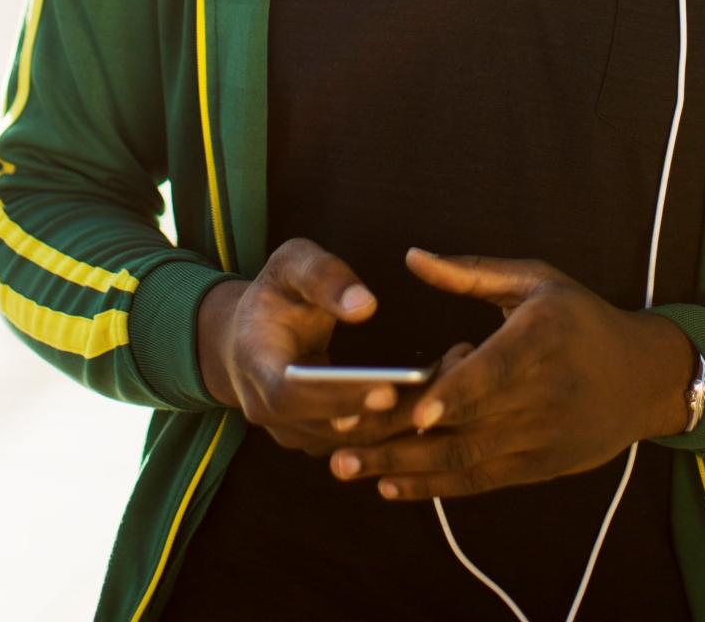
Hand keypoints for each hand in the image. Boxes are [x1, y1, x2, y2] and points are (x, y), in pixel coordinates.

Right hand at [196, 237, 468, 455]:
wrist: (249, 336)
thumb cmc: (275, 292)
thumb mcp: (291, 264)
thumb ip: (323, 276)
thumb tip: (364, 306)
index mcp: (256, 369)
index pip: (293, 395)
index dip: (338, 397)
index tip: (386, 390)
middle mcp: (272, 415)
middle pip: (332, 427)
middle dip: (389, 412)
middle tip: (444, 383)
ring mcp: (297, 433)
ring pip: (354, 441)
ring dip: (404, 418)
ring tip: (454, 378)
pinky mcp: (322, 440)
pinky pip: (363, 440)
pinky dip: (401, 421)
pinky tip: (443, 392)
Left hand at [328, 249, 694, 500]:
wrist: (642, 379)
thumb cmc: (579, 318)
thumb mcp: (534, 280)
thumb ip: (470, 270)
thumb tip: (411, 257)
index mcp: (544, 335)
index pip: (498, 369)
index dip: (459, 391)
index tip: (418, 411)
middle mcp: (543, 392)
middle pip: (466, 420)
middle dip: (399, 433)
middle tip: (339, 438)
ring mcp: (540, 436)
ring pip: (463, 458)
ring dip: (401, 466)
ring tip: (346, 466)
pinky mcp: (536, 467)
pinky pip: (478, 482)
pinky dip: (432, 487)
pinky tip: (388, 485)